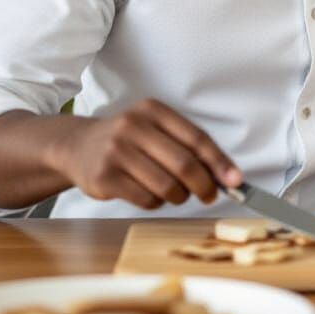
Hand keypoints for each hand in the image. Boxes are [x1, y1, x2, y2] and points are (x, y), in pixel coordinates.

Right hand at [51, 99, 241, 209]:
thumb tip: (227, 175)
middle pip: (184, 164)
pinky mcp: (104, 177)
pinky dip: (157, 202)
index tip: (236, 180)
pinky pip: (146, 199)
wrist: (78, 146)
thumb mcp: (155, 130)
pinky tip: (151, 195)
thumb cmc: (129, 141)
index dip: (219, 162)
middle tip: (210, 195)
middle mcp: (134, 126)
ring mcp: (116, 151)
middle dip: (204, 185)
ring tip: (176, 193)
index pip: (196, 138)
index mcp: (154, 110)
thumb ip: (188, 147)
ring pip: (166, 185)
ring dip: (179, 196)